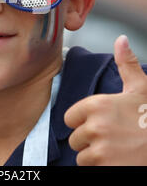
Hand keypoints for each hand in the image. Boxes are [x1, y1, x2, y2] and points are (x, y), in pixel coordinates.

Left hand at [64, 35, 146, 164]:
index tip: (98, 123)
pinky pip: (89, 169)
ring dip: (94, 156)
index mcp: (97, 104)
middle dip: (89, 140)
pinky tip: (116, 160)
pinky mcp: (104, 168)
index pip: (70, 118)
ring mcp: (99, 150)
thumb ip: (126, 64)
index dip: (82, 122)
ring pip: (82, 156)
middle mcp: (95, 126)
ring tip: (114, 150)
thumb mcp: (141, 88)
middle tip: (111, 138)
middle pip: (75, 138)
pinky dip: (100, 167)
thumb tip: (121, 40)